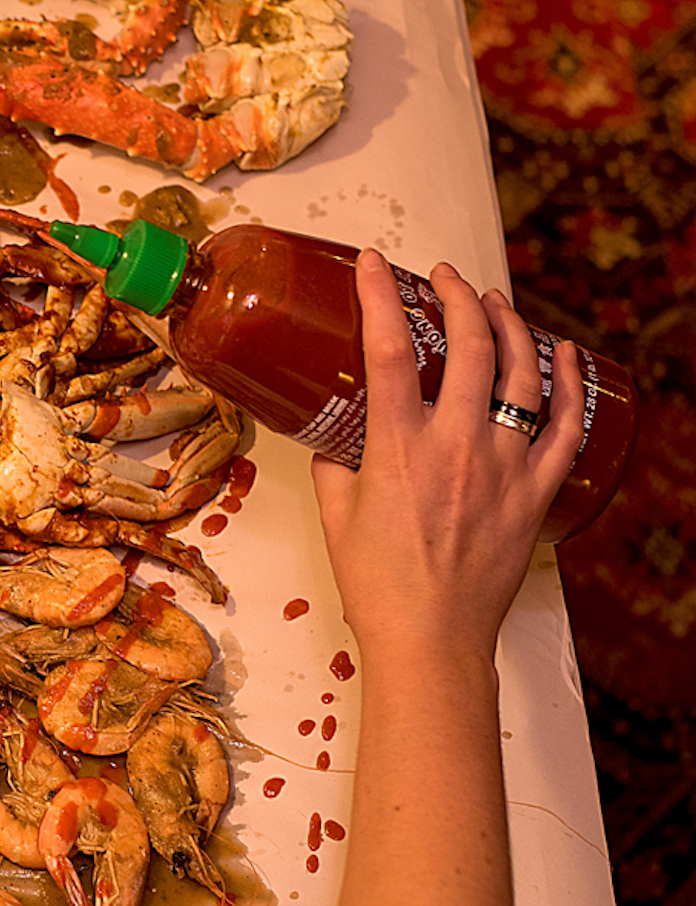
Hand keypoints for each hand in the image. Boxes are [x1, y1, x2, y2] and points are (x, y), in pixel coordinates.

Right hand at [310, 251, 583, 662]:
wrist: (431, 640)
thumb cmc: (377, 585)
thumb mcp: (335, 515)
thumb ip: (335, 463)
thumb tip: (335, 430)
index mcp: (399, 449)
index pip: (391, 350)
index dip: (380, 297)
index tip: (372, 265)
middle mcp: (457, 447)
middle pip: (467, 345)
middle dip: (455, 297)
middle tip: (440, 279)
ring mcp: (504, 467)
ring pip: (522, 373)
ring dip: (508, 325)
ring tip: (492, 302)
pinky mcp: (536, 492)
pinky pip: (566, 425)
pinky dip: (570, 382)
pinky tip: (565, 352)